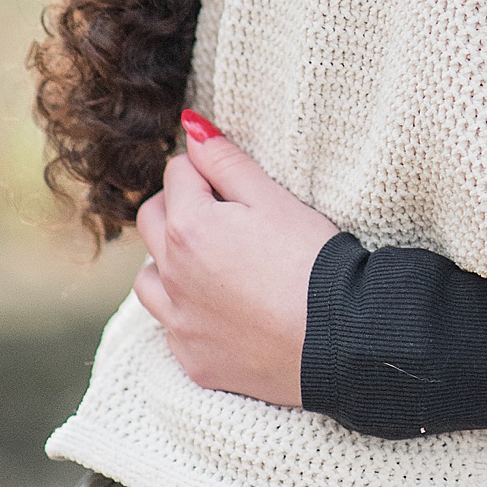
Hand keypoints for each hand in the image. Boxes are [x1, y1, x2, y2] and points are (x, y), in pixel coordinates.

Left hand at [133, 114, 339, 406]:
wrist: (337, 337)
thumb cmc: (311, 259)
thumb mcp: (272, 198)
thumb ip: (225, 160)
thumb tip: (192, 126)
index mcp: (189, 226)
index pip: (176, 173)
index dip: (206, 169)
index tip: (234, 181)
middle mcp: (171, 275)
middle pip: (151, 220)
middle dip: (178, 204)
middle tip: (222, 211)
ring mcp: (179, 322)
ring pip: (149, 277)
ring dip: (170, 261)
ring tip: (214, 261)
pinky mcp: (193, 360)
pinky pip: (171, 326)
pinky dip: (187, 310)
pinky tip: (223, 307)